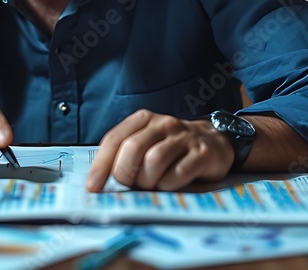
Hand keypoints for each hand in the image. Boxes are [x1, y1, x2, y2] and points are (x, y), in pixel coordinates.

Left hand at [86, 109, 233, 190]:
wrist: (214, 142)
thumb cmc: (171, 148)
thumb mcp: (147, 143)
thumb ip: (125, 156)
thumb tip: (101, 183)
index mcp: (143, 120)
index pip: (114, 140)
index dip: (100, 165)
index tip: (93, 187)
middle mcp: (163, 124)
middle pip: (132, 149)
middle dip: (125, 173)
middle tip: (129, 186)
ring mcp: (184, 137)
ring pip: (154, 161)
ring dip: (148, 180)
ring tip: (152, 185)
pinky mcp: (202, 153)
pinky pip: (178, 172)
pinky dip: (168, 184)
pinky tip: (170, 184)